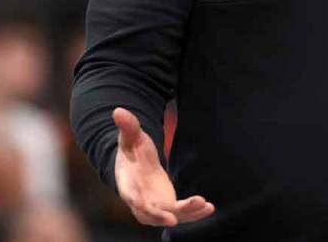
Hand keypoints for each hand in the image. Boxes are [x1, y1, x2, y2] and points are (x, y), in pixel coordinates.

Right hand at [112, 107, 213, 225]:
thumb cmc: (132, 151)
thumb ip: (128, 127)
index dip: (140, 205)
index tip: (151, 210)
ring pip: (170, 216)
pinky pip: (180, 214)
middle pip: (152, 212)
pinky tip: (209, 208)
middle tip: (178, 216)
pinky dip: (194, 213)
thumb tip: (118, 110)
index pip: (132, 197)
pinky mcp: (167, 207)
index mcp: (128, 184)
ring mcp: (154, 207)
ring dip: (187, 214)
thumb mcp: (130, 137)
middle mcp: (140, 201)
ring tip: (206, 206)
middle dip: (165, 215)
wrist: (136, 166)